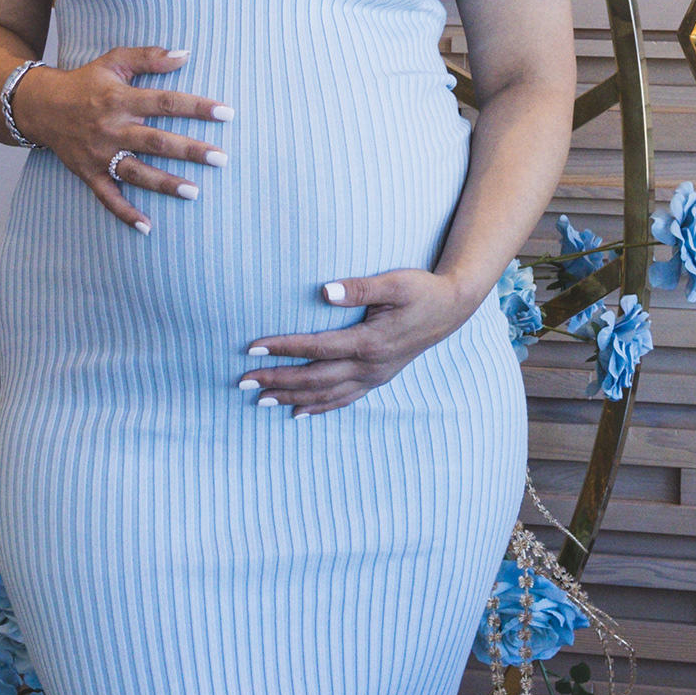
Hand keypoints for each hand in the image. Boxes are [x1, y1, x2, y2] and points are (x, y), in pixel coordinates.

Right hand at [18, 45, 227, 232]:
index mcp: (120, 99)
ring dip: (164, 184)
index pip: (165, 103)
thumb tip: (185, 55)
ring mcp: (99, 154)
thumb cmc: (85, 82)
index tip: (226, 113)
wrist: (40, 106)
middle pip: (156, 141)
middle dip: (190, 150)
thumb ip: (149, 57)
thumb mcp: (114, 61)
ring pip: (136, 172)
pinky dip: (125, 213)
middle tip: (221, 158)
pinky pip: (108, 197)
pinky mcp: (88, 173)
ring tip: (194, 192)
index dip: (197, 107)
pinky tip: (147, 227)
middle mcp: (111, 129)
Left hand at [241, 269, 469, 415]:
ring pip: (326, 395)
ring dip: (292, 398)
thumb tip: (325, 290)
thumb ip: (360, 287)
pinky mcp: (378, 379)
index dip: (283, 349)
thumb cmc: (422, 290)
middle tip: (244, 381)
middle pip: (314, 378)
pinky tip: (298, 412)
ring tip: (261, 400)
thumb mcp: (395, 282)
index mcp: (369, 342)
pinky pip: (344, 400)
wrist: (451, 309)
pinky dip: (319, 408)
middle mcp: (369, 366)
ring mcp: (374, 376)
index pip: (316, 348)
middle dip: (277, 380)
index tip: (253, 349)